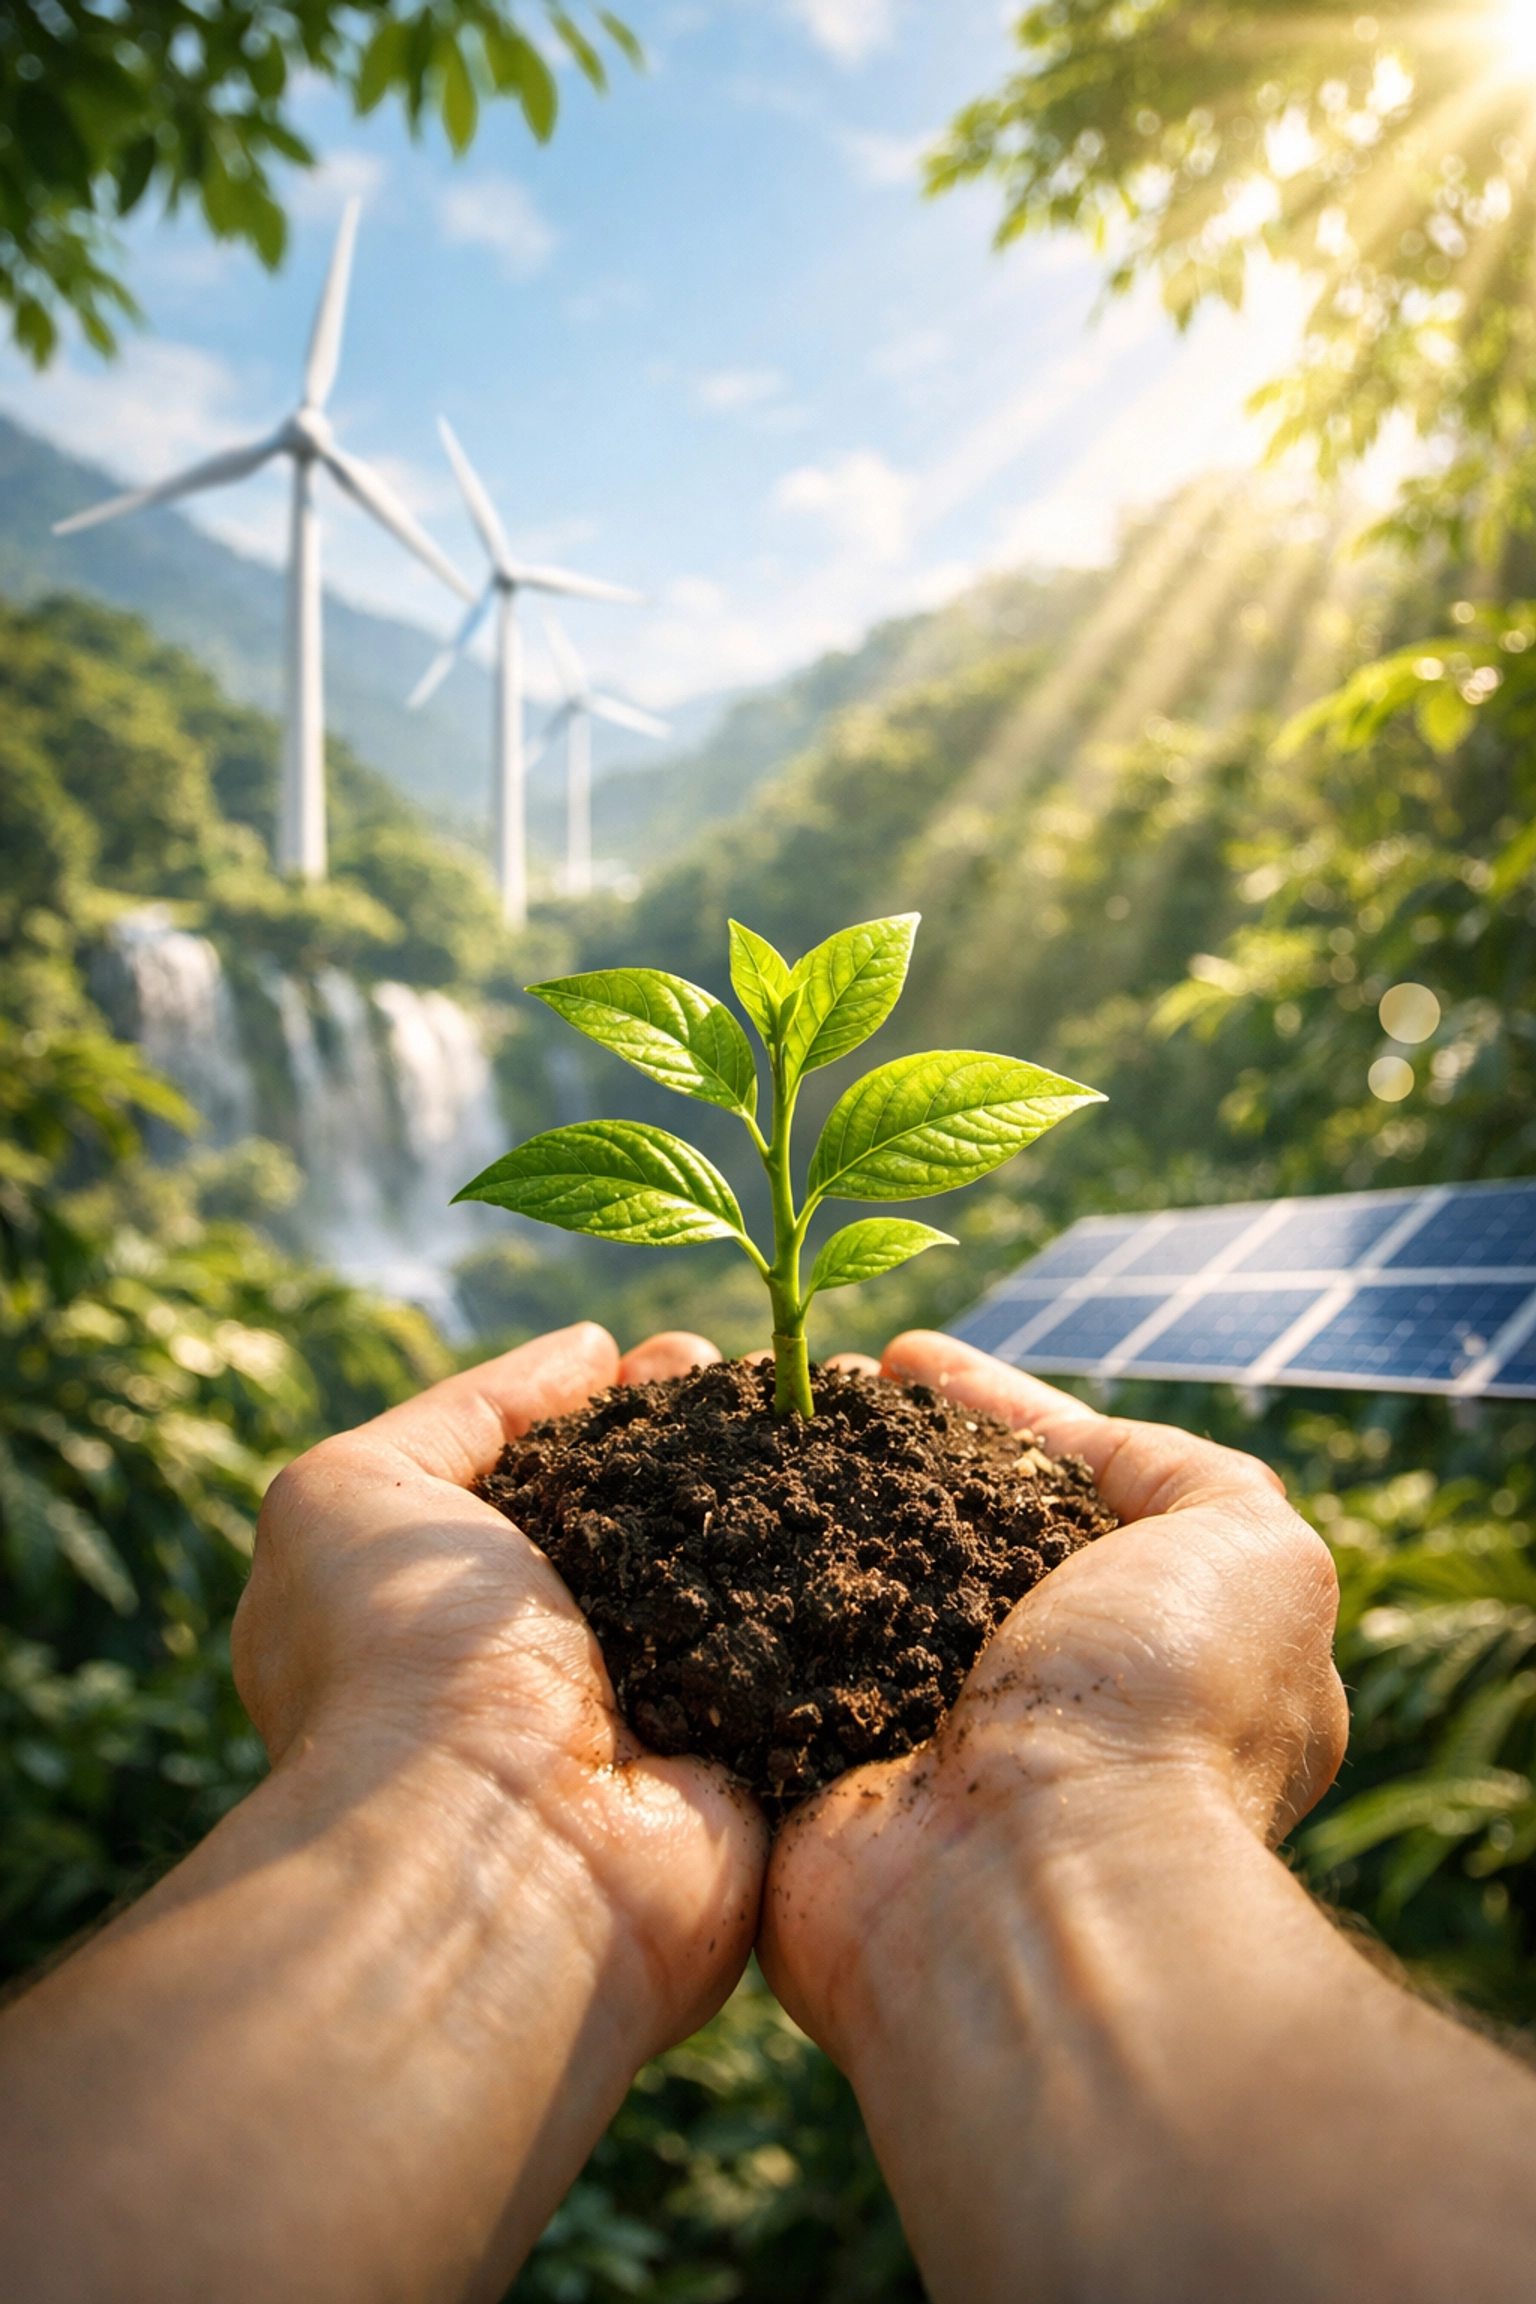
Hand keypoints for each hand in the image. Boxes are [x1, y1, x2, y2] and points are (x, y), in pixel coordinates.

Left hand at [0, 1326, 767, 2303]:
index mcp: (468, 1597)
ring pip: (759, 1580)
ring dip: (808, 1500)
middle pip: (673, 1518)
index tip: (685, 1352)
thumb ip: (462, 1411)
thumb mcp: (352, 1494)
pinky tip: (904, 1510)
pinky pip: (827, 1662)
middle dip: (727, 1440)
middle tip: (780, 1379)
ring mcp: (673, 1715)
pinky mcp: (760, 1769)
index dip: (626, 1405)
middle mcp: (570, 1656)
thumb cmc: (402, 1660)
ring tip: (853, 1416)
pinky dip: (863, 1594)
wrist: (496, 1848)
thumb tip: (587, 1354)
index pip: (564, 1474)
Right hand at [760, 1328, 1346, 2066]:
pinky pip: (752, 1655)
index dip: (982, 1411)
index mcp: (1127, 1640)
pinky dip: (716, 1587)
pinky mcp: (806, 1775)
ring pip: (834, 1579)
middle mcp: (1019, 1687)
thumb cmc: (1161, 1711)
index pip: (1044, 1491)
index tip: (905, 1354)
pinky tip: (679, 1504)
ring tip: (736, 1411)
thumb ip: (1200, 1485)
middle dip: (872, 1448)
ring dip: (784, 1499)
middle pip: (928, 1528)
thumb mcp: (1260, 1558)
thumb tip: (1097, 1455)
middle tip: (805, 1380)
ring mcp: (907, 1733)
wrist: (1034, 1889)